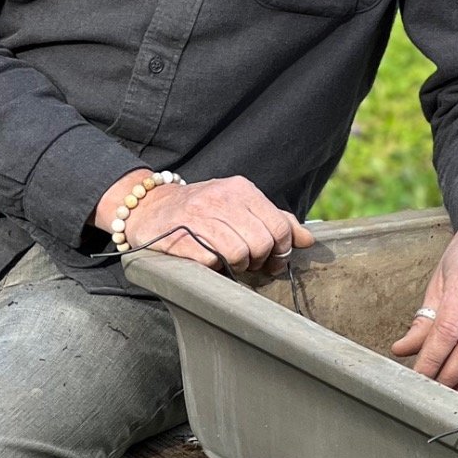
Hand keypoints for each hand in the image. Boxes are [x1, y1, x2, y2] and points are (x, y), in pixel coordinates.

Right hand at [94, 171, 313, 271]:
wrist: (150, 207)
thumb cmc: (203, 210)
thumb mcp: (239, 205)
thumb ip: (276, 220)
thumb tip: (307, 240)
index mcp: (241, 189)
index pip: (280, 225)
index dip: (281, 250)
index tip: (273, 259)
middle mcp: (221, 198)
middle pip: (262, 242)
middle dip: (260, 260)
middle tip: (249, 263)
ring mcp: (199, 217)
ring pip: (240, 254)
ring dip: (238, 266)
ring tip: (229, 262)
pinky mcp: (180, 237)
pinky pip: (212, 262)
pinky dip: (214, 267)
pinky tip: (208, 260)